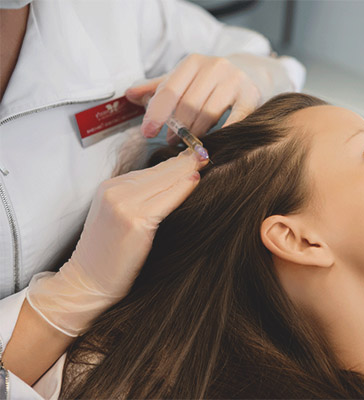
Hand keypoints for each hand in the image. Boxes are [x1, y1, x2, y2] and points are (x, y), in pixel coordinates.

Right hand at [27, 148, 208, 336]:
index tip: (193, 153)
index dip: (174, 161)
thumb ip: (136, 197)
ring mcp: (124, 205)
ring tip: (205, 159)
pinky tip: (195, 179)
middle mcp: (115, 191)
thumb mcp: (117, 216)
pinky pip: (166, 200)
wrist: (87, 282)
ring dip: (186, 169)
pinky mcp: (135, 221)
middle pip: (158, 171)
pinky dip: (182, 189)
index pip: (149, 170)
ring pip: (163, 181)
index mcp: (109, 187)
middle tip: (204, 151)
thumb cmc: (107, 255)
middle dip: (184, 160)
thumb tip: (171, 183)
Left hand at [125, 53, 262, 143]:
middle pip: (189, 104)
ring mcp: (235, 80)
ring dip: (196, 133)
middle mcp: (215, 66)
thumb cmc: (210, 81)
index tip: (147, 132)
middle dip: (177, 127)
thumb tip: (128, 95)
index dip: (156, 113)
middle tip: (171, 140)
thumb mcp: (183, 79)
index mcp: (193, 62)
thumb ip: (157, 88)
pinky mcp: (251, 95)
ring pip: (208, 113)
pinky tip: (214, 143)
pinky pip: (234, 119)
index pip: (169, 90)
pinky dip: (222, 133)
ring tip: (190, 142)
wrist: (251, 72)